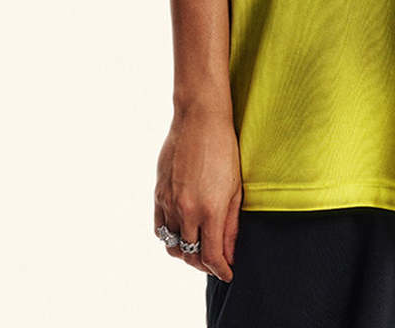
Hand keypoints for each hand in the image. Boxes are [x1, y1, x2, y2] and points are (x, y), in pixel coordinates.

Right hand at [153, 107, 241, 281]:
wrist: (199, 119)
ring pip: (172, 245)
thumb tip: (230, 252)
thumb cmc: (225, 149)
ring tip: (198, 249)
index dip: (221, 269)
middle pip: (190, 255)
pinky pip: (159, 228)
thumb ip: (231, 224)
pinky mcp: (158, 194)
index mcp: (210, 210)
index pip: (212, 256)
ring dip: (185, 253)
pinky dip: (169, 237)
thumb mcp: (236, 188)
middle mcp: (186, 211)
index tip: (228, 274)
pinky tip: (182, 233)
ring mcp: (169, 203)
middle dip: (204, 264)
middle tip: (215, 261)